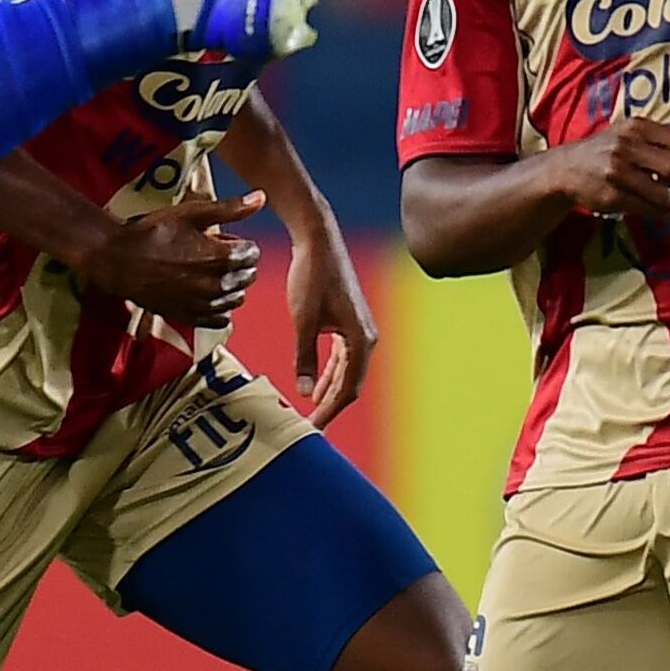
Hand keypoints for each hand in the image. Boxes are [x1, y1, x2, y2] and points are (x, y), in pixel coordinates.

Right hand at [82, 193, 264, 330]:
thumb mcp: (193, 213)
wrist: (120, 261)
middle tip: (214, 252)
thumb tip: (261, 197)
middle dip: (238, 263)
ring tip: (208, 271)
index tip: (223, 238)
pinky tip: (204, 292)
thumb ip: (231, 208)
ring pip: (237, 298)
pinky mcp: (191, 317)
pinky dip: (219, 306)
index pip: (253, 254)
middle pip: (248, 276)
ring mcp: (204, 304)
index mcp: (220, 257)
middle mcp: (216, 285)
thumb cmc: (154, 233)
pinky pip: (221, 318)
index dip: (240, 243)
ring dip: (230, 284)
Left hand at [286, 231, 378, 426]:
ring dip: (330, 390)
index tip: (312, 429)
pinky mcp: (348, 321)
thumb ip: (304, 358)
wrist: (318, 240)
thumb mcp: (303, 320)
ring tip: (312, 411)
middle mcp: (366, 337)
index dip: (330, 411)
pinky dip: (330, 372)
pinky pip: (342, 356)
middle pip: (351, 383)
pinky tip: (315, 384)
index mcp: (361, 340)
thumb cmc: (311, 277)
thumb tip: (305, 393)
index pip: (348, 388)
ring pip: (347, 371)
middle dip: (331, 406)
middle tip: (310, 427)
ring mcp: (359, 329)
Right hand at [548, 117, 669, 217]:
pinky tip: (668, 213)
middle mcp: (626, 146)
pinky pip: (647, 208)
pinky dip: (663, 213)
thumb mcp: (625, 134)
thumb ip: (654, 144)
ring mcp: (617, 172)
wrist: (565, 169)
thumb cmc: (602, 152)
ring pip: (662, 191)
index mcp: (635, 127)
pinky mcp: (612, 196)